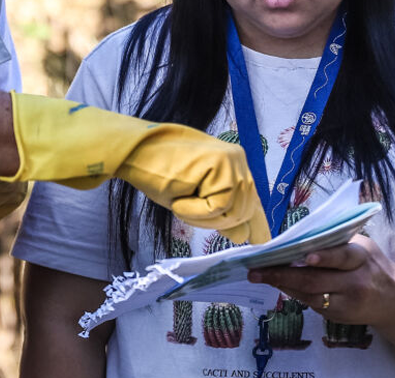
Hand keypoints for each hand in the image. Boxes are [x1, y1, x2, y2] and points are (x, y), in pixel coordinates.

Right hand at [3, 92, 269, 243]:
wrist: (134, 152)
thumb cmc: (157, 173)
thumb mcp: (194, 198)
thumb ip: (221, 212)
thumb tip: (245, 236)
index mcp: (233, 164)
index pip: (252, 200)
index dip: (256, 224)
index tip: (260, 241)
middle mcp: (239, 159)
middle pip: (243, 211)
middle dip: (215, 222)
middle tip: (183, 206)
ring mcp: (233, 160)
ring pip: (232, 212)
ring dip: (202, 216)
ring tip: (180, 198)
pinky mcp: (223, 165)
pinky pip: (218, 207)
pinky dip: (195, 210)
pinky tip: (179, 196)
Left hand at [247, 234, 394, 325]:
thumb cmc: (371, 264)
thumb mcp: (362, 246)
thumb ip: (336, 242)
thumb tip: (296, 237)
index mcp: (362, 258)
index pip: (342, 256)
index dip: (325, 257)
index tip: (305, 256)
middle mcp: (356, 283)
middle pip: (316, 281)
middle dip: (283, 275)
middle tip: (256, 270)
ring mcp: (348, 304)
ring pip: (310, 296)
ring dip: (282, 285)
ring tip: (259, 276)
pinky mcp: (340, 317)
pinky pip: (312, 305)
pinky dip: (294, 294)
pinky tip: (279, 284)